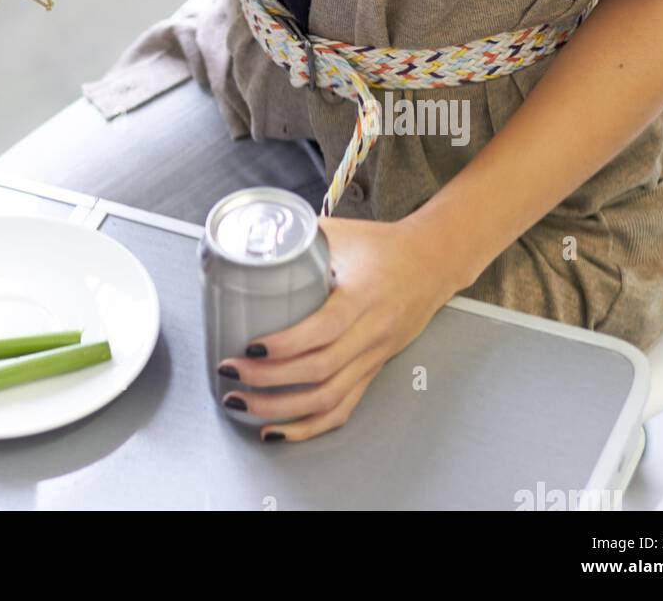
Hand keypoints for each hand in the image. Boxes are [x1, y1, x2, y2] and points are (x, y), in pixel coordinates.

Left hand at [215, 216, 455, 441]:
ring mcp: (373, 357)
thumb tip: (250, 241)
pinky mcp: (373, 370)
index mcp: (363, 296)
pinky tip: (277, 429)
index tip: (251, 345)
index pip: (324, 329)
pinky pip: (343, 407)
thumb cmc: (382, 245)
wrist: (431, 264)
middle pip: (320, 370)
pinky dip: (308, 425)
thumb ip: (298, 237)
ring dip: (281, 408)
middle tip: (231, 372)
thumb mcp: (340, 233)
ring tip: (242, 403)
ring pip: (328, 397)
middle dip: (269, 379)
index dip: (286, 344)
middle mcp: (371, 332)